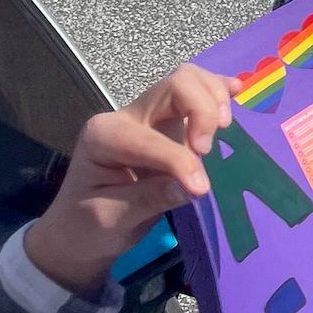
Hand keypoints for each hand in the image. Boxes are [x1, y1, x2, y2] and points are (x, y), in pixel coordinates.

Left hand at [25, 63, 232, 296]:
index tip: (201, 190)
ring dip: (212, 97)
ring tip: (224, 126)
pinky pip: (194, 94)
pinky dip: (216, 90)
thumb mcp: (109, 219)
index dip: (180, 161)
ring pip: (187, 81)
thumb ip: (148, 198)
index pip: (151, 138)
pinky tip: (236, 90)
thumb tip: (193, 186)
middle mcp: (127, 117)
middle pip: (174, 86)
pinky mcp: (167, 124)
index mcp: (104, 136)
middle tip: (208, 149)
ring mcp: (149, 117)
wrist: (76, 232)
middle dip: (201, 111)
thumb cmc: (86, 226)